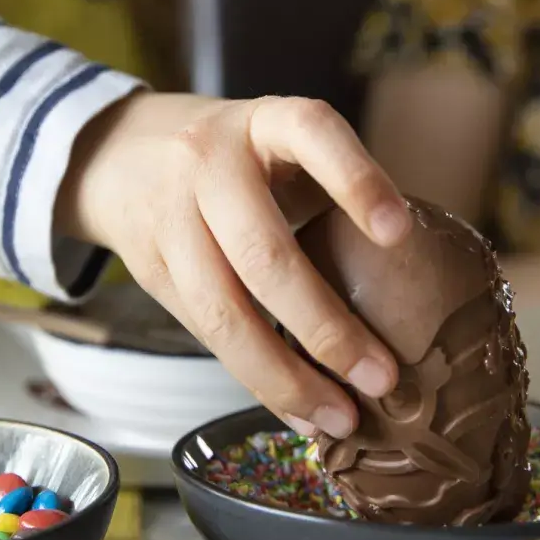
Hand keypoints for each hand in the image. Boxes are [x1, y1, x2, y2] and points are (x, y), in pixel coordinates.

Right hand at [57, 93, 410, 438]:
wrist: (120, 154)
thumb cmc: (237, 158)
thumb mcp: (280, 144)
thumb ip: (334, 188)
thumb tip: (419, 280)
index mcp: (262, 121)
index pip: (311, 133)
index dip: (355, 180)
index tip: (400, 233)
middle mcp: (210, 163)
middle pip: (264, 253)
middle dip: (326, 327)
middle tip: (382, 378)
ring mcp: (172, 218)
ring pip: (224, 312)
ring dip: (286, 376)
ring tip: (341, 418)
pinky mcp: (151, 270)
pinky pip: (207, 335)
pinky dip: (257, 381)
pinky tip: (297, 411)